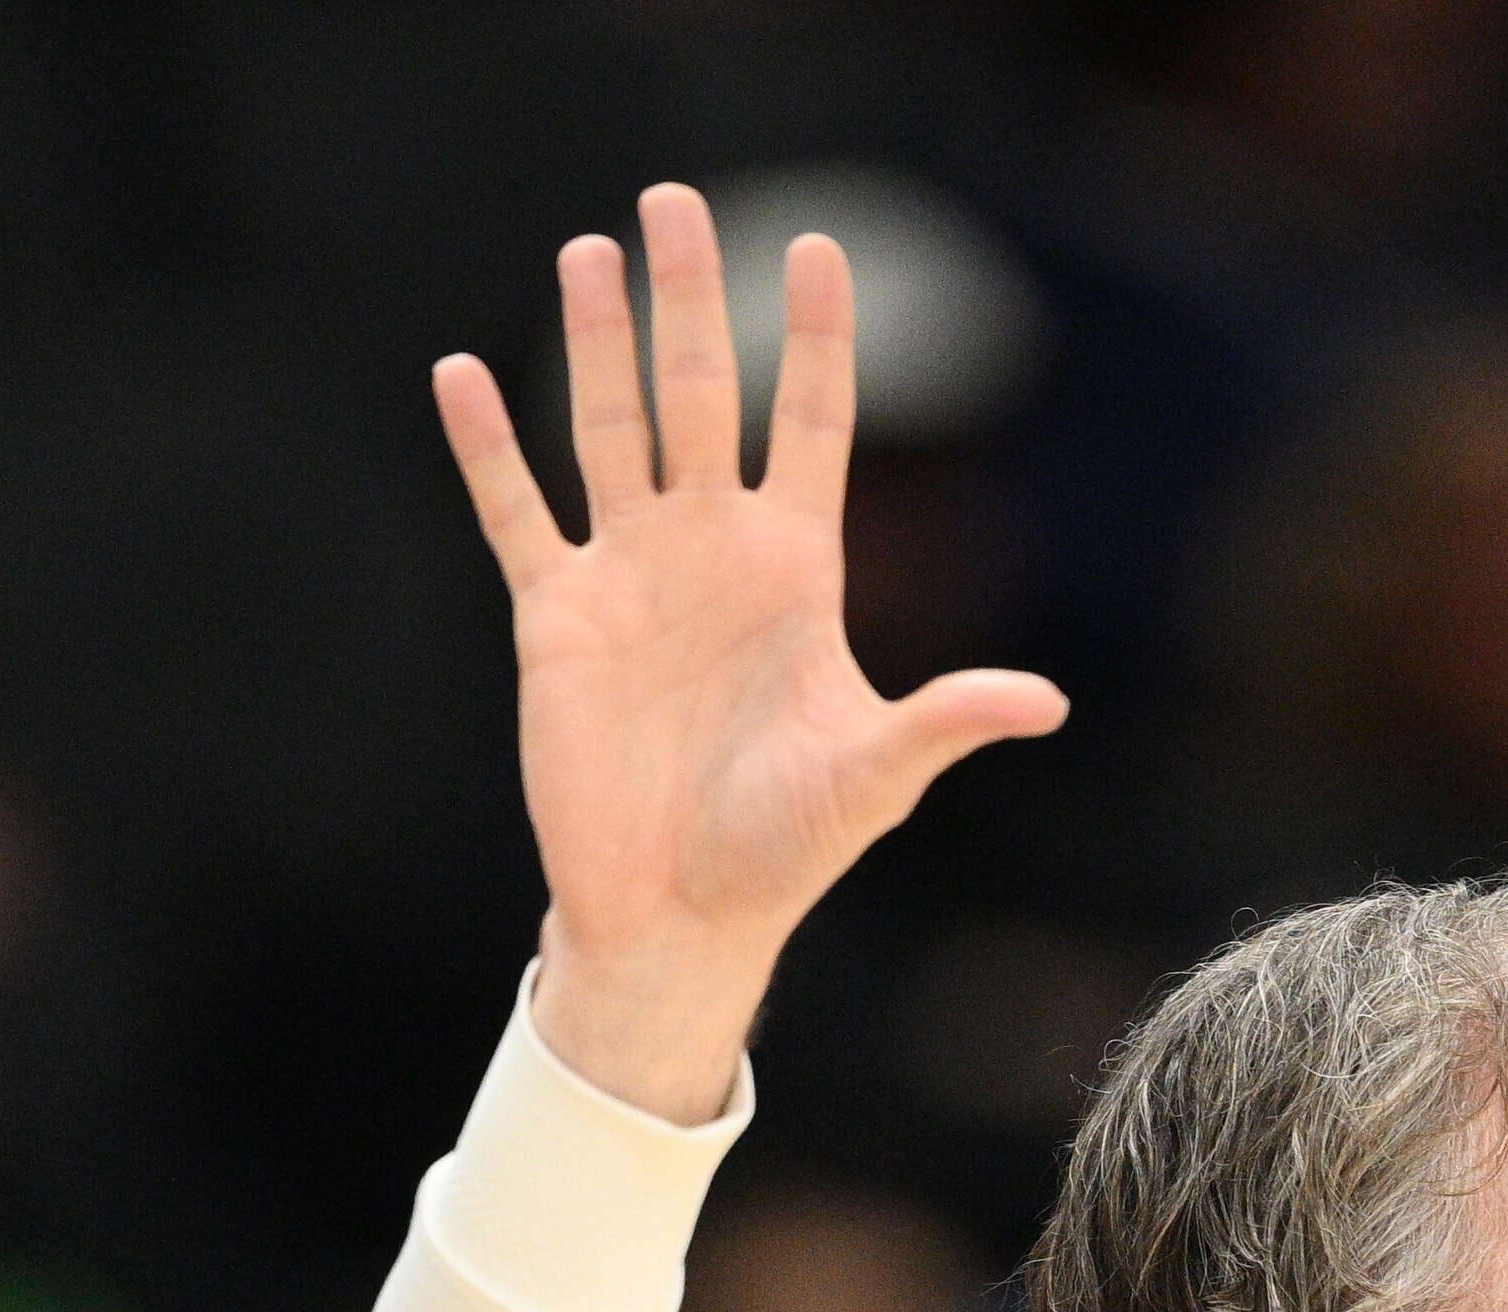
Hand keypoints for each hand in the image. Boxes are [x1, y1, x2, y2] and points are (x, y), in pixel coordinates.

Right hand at [432, 183, 1067, 1120]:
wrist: (682, 916)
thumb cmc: (786, 850)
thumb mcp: (874, 775)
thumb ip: (947, 720)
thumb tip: (1046, 701)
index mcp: (795, 570)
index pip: (808, 423)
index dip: (813, 338)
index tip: (819, 247)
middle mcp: (711, 550)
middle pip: (702, 394)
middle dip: (691, 298)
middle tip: (675, 199)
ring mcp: (631, 575)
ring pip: (608, 428)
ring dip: (596, 342)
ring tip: (590, 249)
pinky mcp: (557, 618)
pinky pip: (517, 513)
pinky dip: (488, 449)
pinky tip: (460, 373)